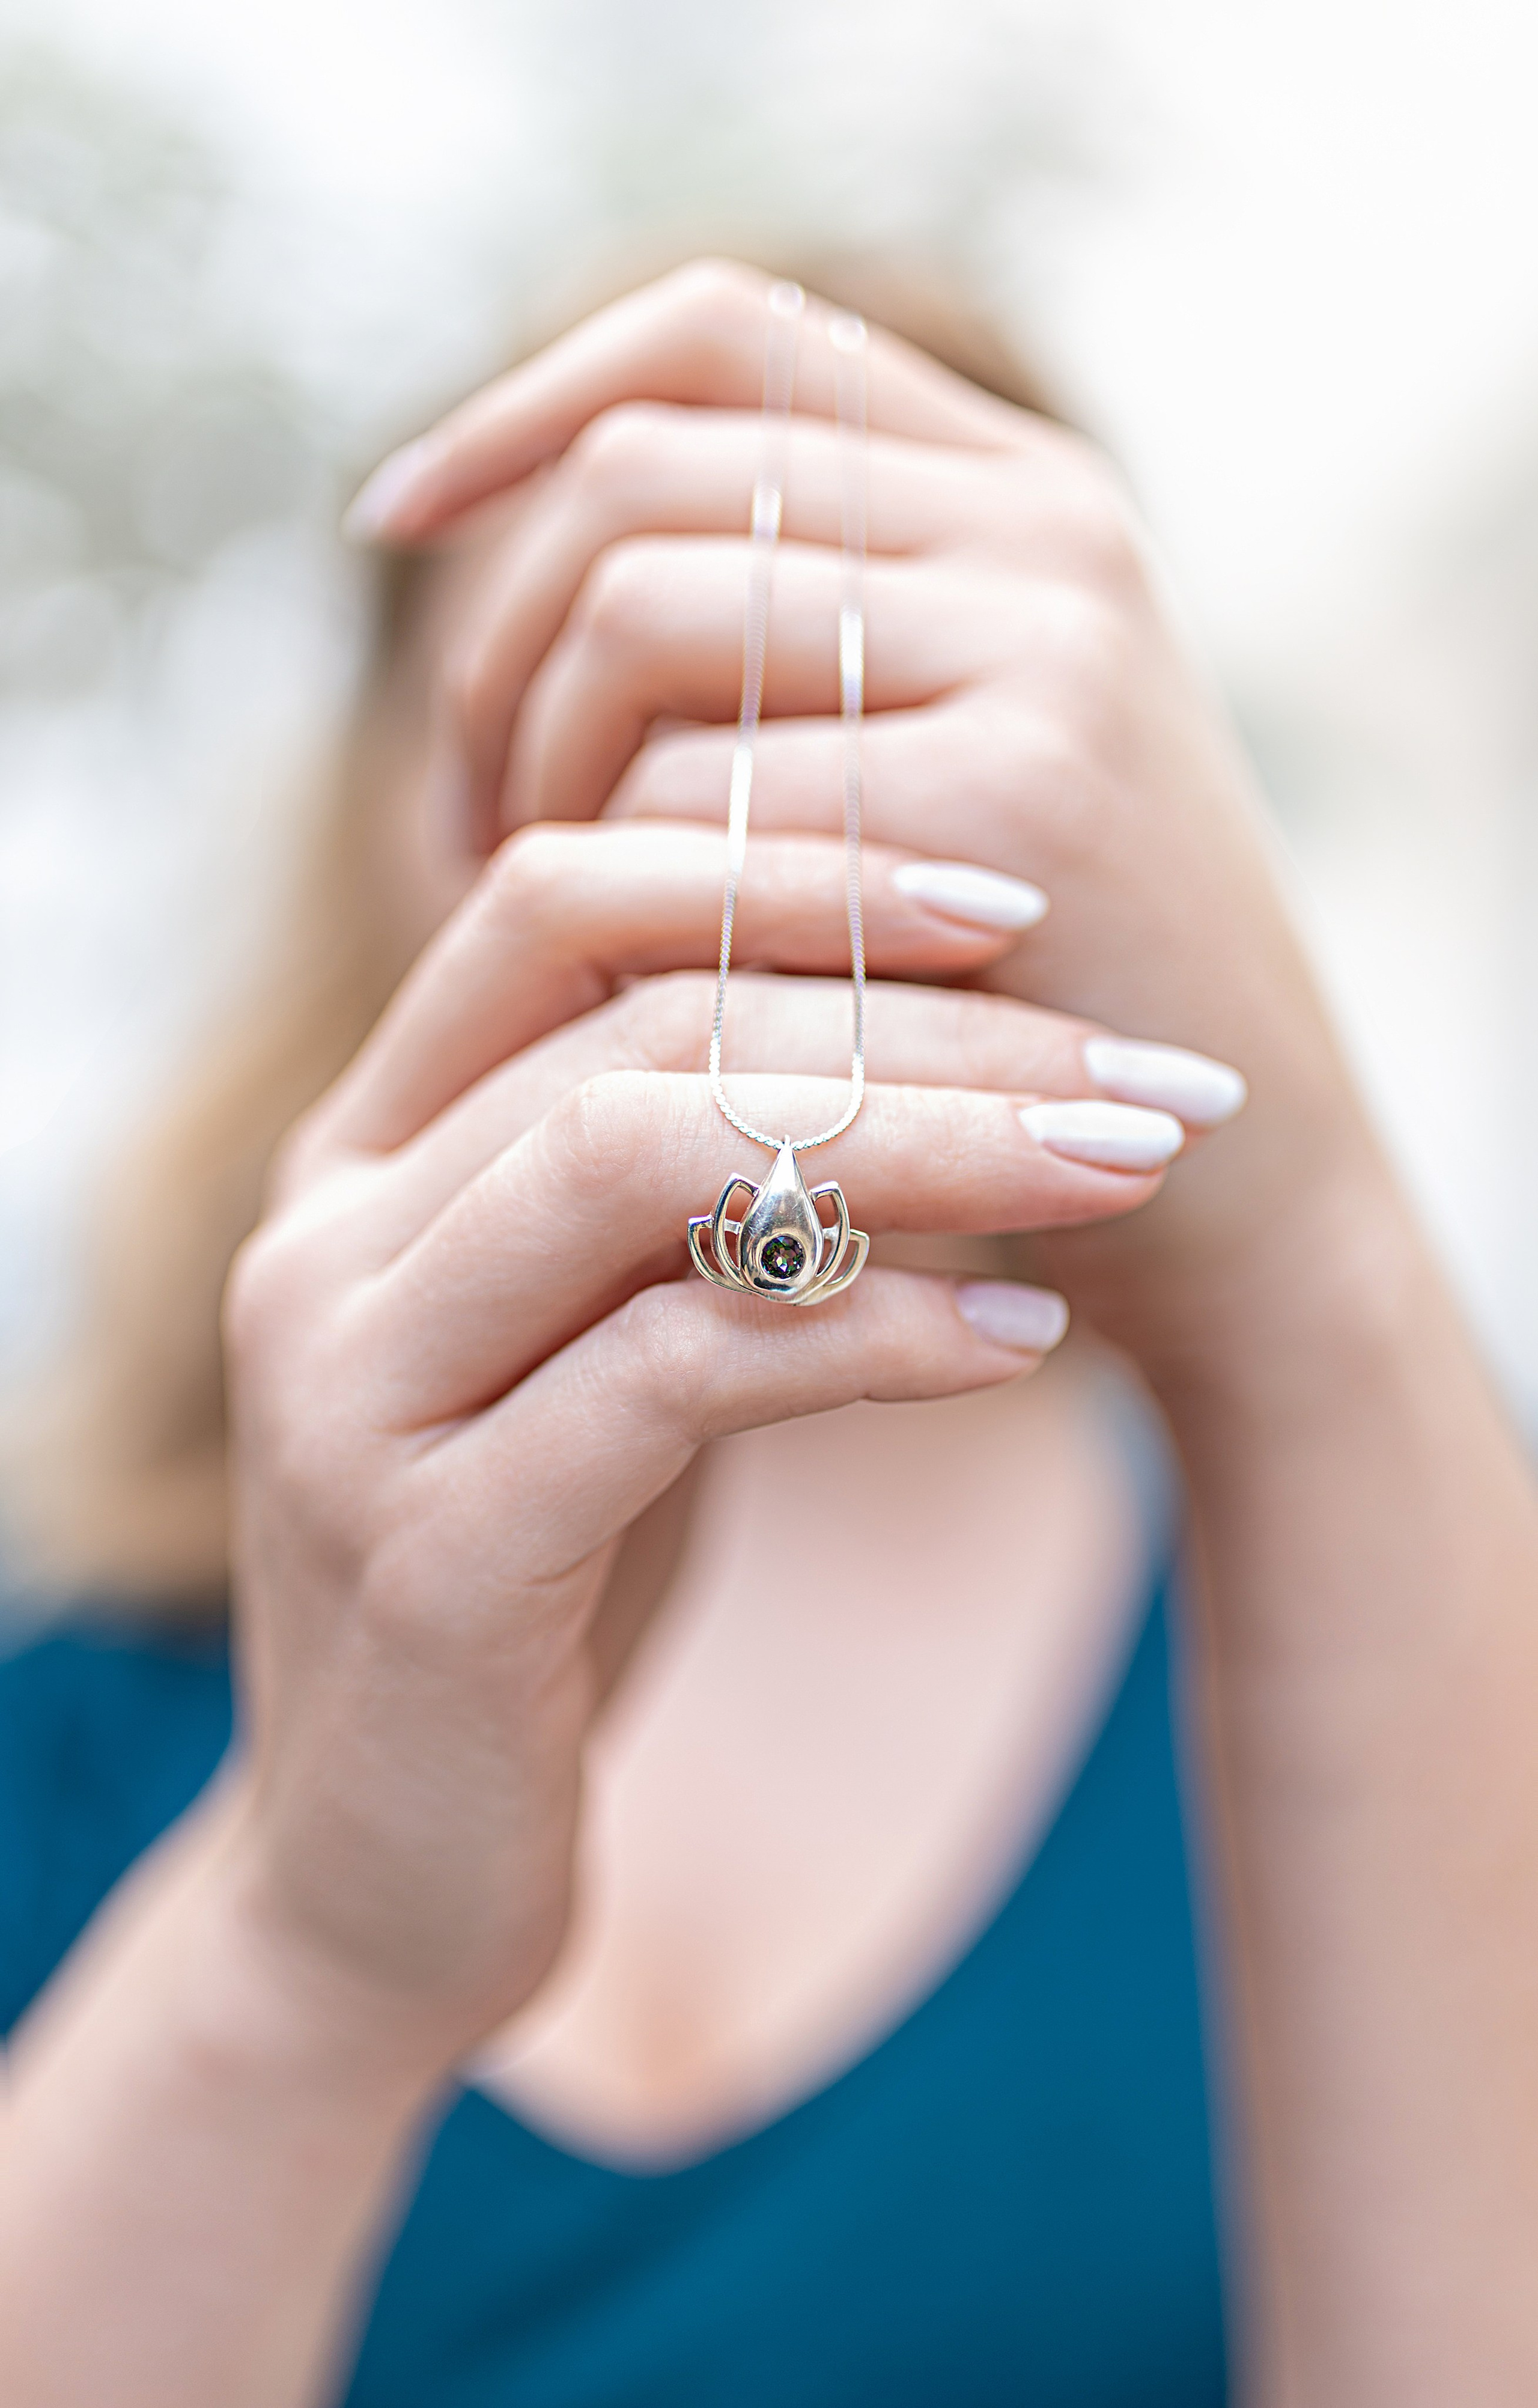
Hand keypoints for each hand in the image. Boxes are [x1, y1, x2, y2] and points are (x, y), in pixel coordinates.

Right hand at [219, 818, 1208, 2062]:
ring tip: (1118, 1164)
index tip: (1008, 906)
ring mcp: (353, 1392)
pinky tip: (1022, 1337)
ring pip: (646, 1160)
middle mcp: (325, 1238)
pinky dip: (870, 1334)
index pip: (553, 903)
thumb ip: (676, 1199)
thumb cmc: (531, 1585)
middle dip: (920, 1023)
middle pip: (640, 1022)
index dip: (784, 868)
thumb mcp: (591, 1349)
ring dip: (922, 1143)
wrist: (380, 1882)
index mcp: (360, 1153)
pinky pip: (675, 1374)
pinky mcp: (426, 1555)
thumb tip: (930, 1040)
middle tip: (1138, 1068)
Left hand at [351, 259, 1387, 1383]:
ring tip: (544, 925)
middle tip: (473, 829)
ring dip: (543, 785)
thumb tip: (484, 564)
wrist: (1239, 1186)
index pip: (723, 337)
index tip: (389, 524)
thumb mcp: (938, 786)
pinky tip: (623, 1000)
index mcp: (1018, 496)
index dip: (528, 408)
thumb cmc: (1036, 1002)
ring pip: (643, 623)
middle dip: (497, 659)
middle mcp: (1041, 533)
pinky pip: (700, 796)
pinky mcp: (1014, 802)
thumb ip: (795, 660)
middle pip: (641, 484)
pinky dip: (621, 899)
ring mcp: (1042, 648)